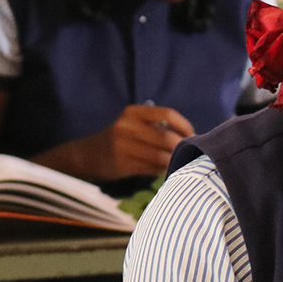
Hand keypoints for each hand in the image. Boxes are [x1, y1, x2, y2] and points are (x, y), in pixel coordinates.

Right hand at [65, 106, 195, 179]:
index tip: (193, 135)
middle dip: (182, 146)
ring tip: (179, 162)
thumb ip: (157, 125)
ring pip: (161, 156)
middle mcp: (127, 127)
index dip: (185, 125)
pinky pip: (153, 168)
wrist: (89, 155)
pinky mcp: (123, 165)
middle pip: (167, 138)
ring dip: (174, 160)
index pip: (168, 113)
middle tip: (190, 152)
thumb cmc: (120, 137)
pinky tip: (165, 169)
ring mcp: (123, 146)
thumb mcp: (133, 123)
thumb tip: (192, 135)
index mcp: (133, 112)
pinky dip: (164, 169)